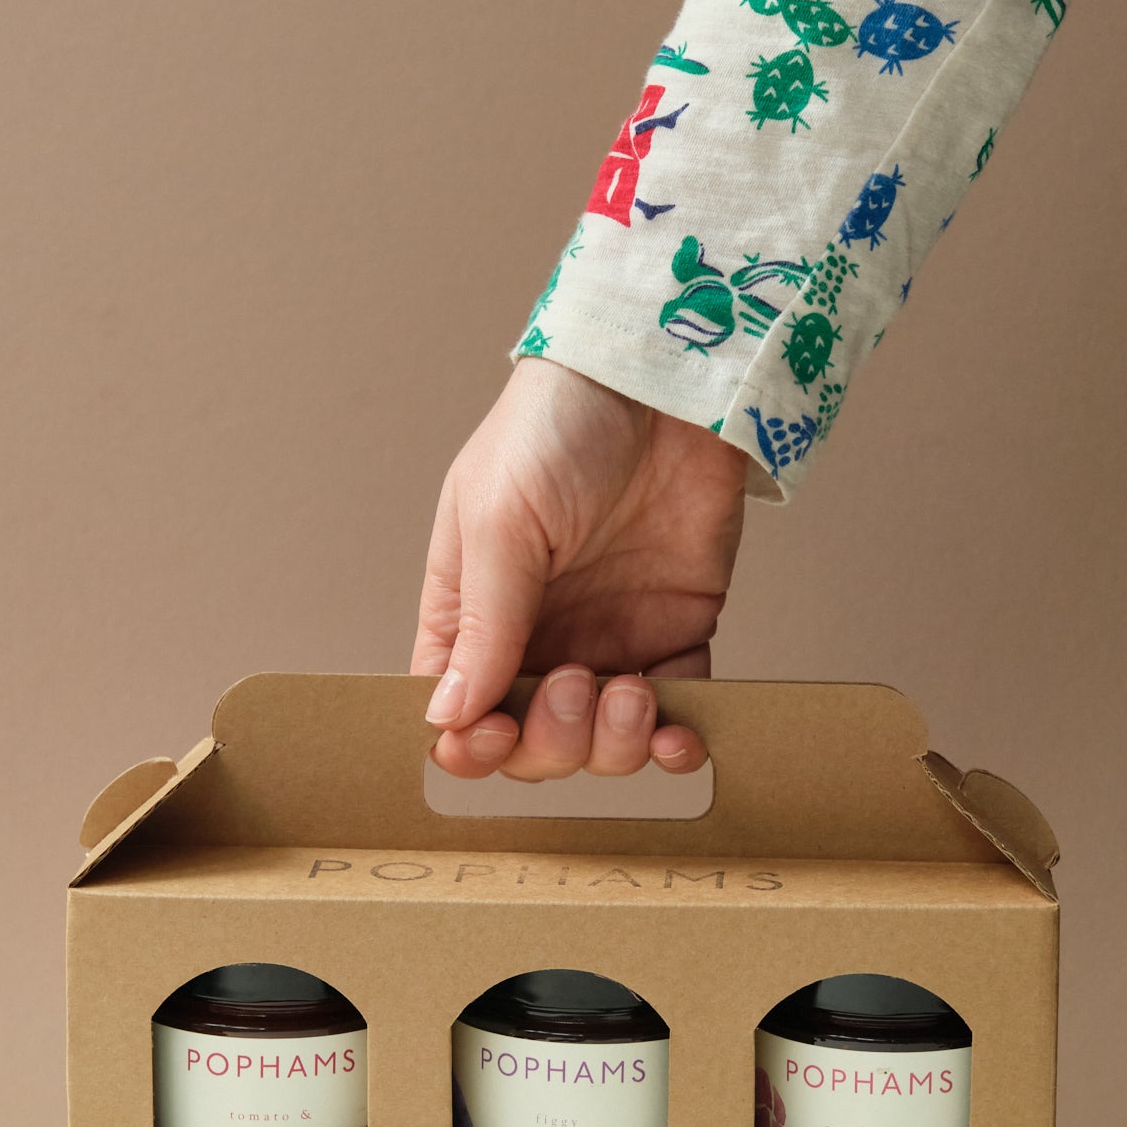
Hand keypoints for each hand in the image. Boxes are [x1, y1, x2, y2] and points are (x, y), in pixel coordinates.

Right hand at [411, 357, 747, 779]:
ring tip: (630, 692)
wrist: (663, 379)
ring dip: (613, 746)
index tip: (495, 733)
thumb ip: (481, 626)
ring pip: (602, 746)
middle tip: (578, 685)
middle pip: (531, 745)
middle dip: (552, 742)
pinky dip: (676, 740)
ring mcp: (608, 638)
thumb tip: (446, 718)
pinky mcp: (677, 632)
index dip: (472, 744)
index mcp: (471, 611)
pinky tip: (680, 732)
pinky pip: (676, 714)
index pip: (455, 710)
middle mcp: (537, 636)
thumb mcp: (500, 521)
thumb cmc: (558, 427)